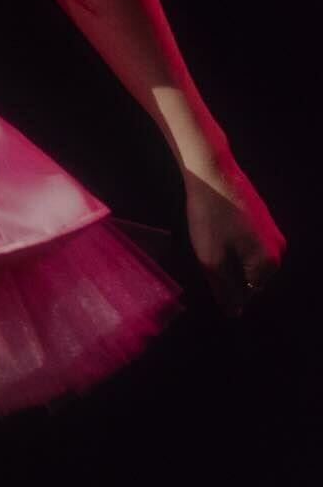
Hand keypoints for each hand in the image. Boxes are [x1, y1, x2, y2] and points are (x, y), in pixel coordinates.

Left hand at [180, 150, 285, 317]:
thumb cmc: (211, 218)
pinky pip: (245, 239)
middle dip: (226, 268)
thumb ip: (225, 290)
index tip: (207, 266)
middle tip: (206, 249)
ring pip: (245, 255)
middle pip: (248, 273)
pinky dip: (229, 238)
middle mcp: (278, 248)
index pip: (247, 292)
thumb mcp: (212, 260)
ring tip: (209, 236)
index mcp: (270, 263)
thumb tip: (235, 314)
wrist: (212, 172)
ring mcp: (271, 230)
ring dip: (226, 252)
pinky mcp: (261, 215)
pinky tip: (213, 225)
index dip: (223, 284)